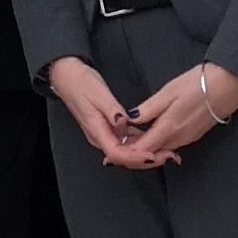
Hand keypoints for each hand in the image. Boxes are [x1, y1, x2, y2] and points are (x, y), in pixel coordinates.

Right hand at [47, 56, 167, 169]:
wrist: (67, 78)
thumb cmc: (81, 84)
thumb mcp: (99, 94)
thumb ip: (112, 110)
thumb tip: (123, 123)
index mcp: (97, 131)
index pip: (118, 154)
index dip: (136, 157)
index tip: (153, 156)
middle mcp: (101, 137)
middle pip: (124, 158)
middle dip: (146, 160)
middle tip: (169, 157)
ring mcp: (105, 134)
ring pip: (127, 152)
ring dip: (146, 154)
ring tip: (167, 152)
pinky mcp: (109, 129)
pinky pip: (127, 142)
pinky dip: (141, 144)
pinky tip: (155, 141)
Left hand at [125, 62, 237, 163]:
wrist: (230, 84)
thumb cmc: (200, 84)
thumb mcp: (168, 92)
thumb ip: (147, 109)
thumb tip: (129, 120)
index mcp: (168, 129)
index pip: (141, 151)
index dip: (124, 153)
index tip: (111, 151)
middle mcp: (178, 139)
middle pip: (150, 155)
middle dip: (132, 154)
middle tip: (115, 148)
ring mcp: (188, 139)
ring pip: (160, 151)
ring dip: (144, 149)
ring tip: (128, 140)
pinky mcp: (194, 135)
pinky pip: (171, 145)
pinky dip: (157, 144)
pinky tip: (150, 134)